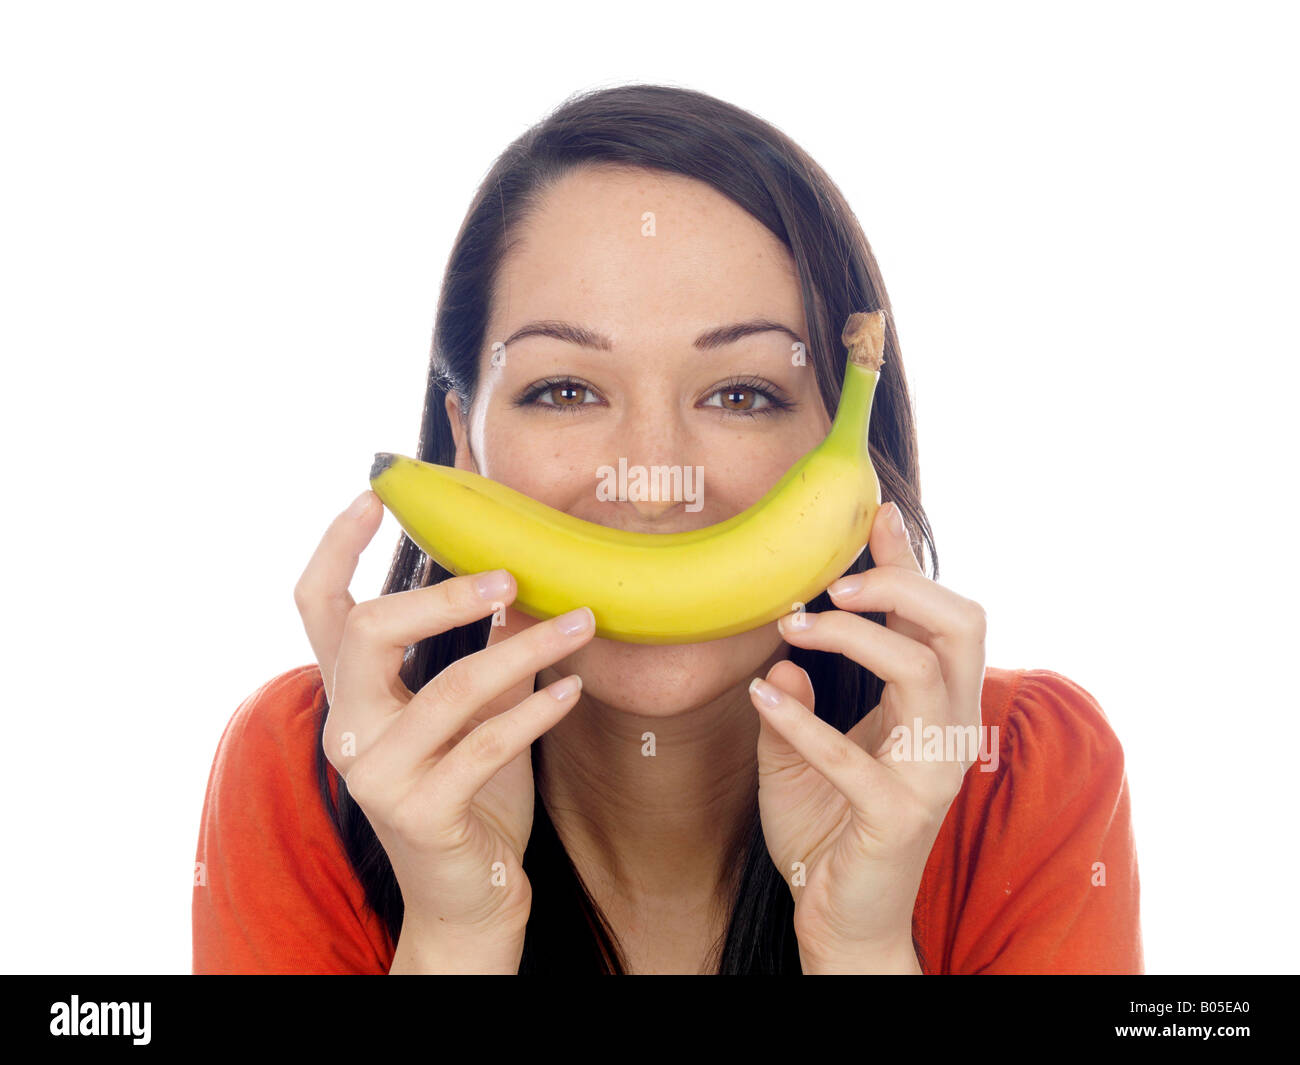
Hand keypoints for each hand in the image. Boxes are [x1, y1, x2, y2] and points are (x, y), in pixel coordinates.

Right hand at [293, 490, 594, 955]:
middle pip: (366, 632)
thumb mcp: (473, 709)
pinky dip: (536, 710)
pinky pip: (485, 745)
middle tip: (509, 575)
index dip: (337, 546)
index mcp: (351, 693)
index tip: (378, 494)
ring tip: (581, 622)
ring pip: (448, 688)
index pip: (319, 605)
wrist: (470, 895)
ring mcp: (377, 775)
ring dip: (524, 647)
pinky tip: (573, 690)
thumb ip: (482, 649)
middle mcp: (348, 729)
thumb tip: (519, 580)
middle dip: (441, 595)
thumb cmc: (469, 790)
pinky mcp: (419, 813)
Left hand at [748, 500, 986, 971]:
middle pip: (960, 624)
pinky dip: (802, 720)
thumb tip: (787, 647)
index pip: (939, 615)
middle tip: (832, 579)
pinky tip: (760, 695)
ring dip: (853, 635)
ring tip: (793, 625)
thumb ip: (805, 693)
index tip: (872, 512)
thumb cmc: (826, 825)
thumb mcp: (806, 744)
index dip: (909, 561)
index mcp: (934, 705)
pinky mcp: (898, 816)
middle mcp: (948, 730)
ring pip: (921, 670)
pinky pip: (853, 755)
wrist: (839, 916)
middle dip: (900, 583)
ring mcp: (931, 773)